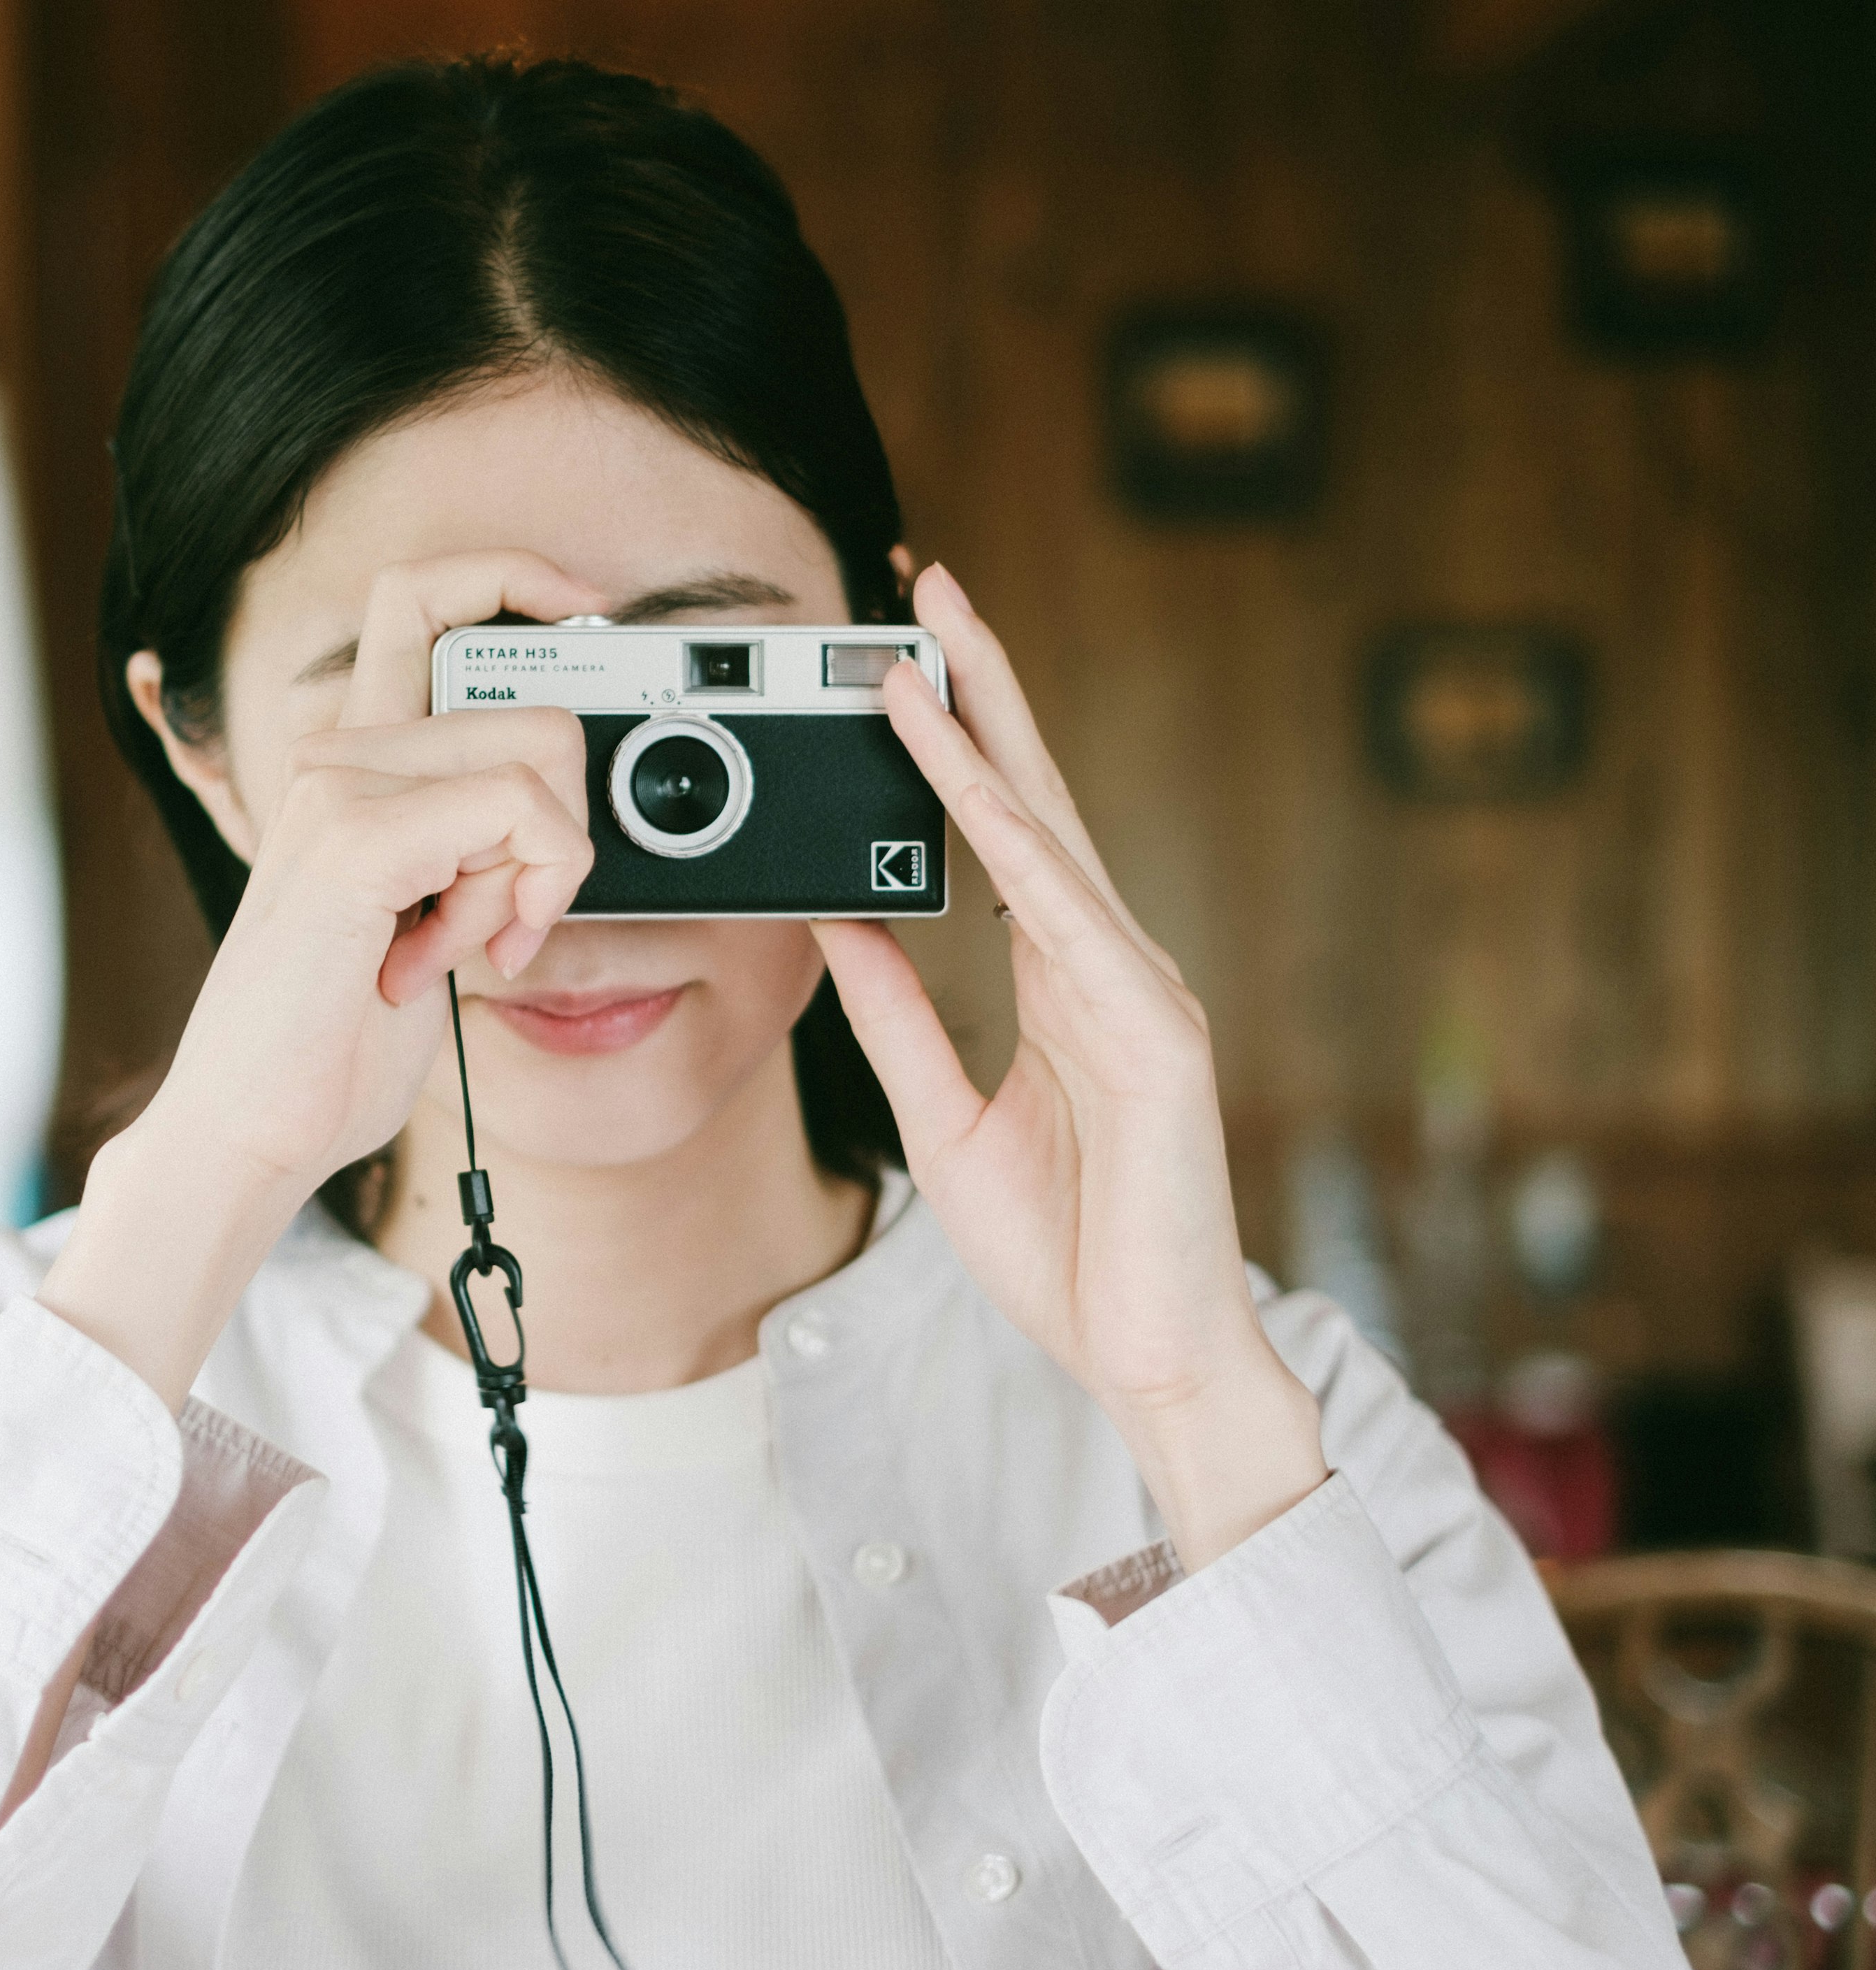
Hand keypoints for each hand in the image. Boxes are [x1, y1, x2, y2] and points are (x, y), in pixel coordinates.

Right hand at [40, 551, 601, 1409]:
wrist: (252, 1125)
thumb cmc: (334, 1039)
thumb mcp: (427, 916)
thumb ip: (474, 841)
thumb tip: (565, 807)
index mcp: (352, 762)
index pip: (424, 597)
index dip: (514, 577)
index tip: (587, 615)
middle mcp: (338, 755)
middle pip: (537, 708)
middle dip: (561, 829)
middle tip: (503, 917)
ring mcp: (338, 788)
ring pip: (540, 759)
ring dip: (539, 873)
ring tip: (465, 945)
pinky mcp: (354, 841)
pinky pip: (515, 813)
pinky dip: (522, 895)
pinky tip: (453, 958)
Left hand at [812, 564, 1323, 1568]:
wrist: (1148, 1358)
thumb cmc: (1068, 1251)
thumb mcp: (946, 1120)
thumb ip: (898, 1018)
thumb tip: (842, 922)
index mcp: (1058, 982)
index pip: (998, 832)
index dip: (951, 738)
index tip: (896, 658)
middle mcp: (1105, 964)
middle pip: (1030, 796)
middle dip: (977, 683)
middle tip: (921, 582)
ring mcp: (1140, 994)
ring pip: (1049, 835)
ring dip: (985, 735)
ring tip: (925, 644)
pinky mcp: (1155, 1041)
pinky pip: (1070, 925)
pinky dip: (1017, 849)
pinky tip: (971, 789)